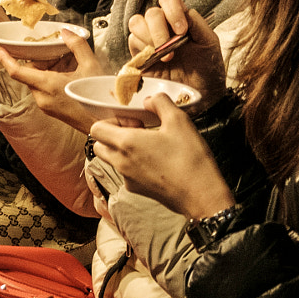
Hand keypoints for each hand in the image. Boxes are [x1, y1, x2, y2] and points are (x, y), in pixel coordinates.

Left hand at [0, 31, 104, 130]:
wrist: (110, 124)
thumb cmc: (100, 98)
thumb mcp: (91, 66)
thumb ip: (76, 45)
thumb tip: (66, 33)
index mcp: (46, 86)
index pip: (16, 71)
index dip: (6, 58)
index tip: (0, 48)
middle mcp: (42, 98)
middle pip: (29, 74)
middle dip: (40, 60)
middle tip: (55, 51)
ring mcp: (46, 106)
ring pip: (37, 82)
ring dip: (47, 69)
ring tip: (67, 62)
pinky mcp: (52, 111)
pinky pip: (44, 90)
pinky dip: (51, 79)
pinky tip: (69, 74)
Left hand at [88, 96, 235, 219]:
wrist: (201, 196)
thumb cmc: (190, 159)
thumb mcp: (179, 121)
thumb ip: (160, 103)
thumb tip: (149, 100)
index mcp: (126, 143)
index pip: (96, 128)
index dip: (112, 120)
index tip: (134, 122)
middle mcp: (121, 162)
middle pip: (100, 145)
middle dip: (113, 136)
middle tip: (138, 133)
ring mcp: (128, 179)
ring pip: (112, 160)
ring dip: (122, 150)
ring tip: (149, 146)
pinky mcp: (137, 190)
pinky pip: (126, 174)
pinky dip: (133, 165)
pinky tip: (157, 162)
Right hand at [126, 0, 225, 99]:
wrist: (202, 97)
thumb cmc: (208, 69)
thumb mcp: (210, 43)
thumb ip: (197, 23)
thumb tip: (183, 11)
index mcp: (180, 19)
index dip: (171, 9)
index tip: (181, 30)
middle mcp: (162, 26)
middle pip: (151, 12)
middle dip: (159, 30)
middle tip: (171, 49)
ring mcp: (149, 40)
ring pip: (136, 23)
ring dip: (149, 38)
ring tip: (164, 57)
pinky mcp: (139, 55)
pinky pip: (132, 42)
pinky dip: (142, 49)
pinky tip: (155, 61)